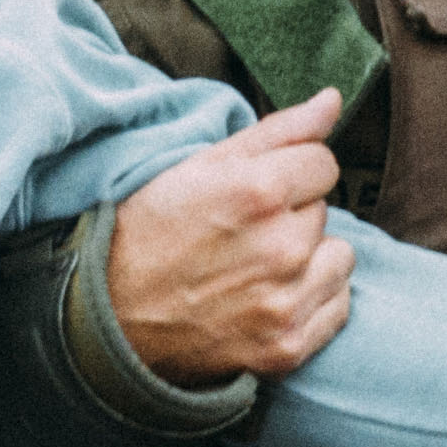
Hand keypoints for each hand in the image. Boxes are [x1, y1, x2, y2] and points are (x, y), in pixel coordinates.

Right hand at [107, 91, 356, 386]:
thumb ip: (277, 132)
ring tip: (257, 267)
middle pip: (325, 210)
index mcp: (258, 192)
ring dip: (310, 258)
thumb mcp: (200, 167)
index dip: (289, 173)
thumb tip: (333, 100)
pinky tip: (268, 298)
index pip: (324, 163)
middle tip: (241, 234)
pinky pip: (338, 305)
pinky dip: (312, 299)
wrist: (107, 320)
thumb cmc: (147, 234)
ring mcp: (286, 301)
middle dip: (292, 215)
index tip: (257, 193)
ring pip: (339, 256)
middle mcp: (281, 247)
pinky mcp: (289, 346)